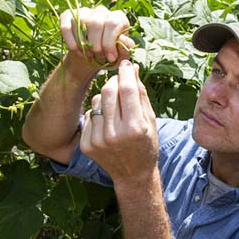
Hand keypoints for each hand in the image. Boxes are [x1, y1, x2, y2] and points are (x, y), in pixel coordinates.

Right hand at [59, 6, 133, 69]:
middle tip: (99, 57)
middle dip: (97, 45)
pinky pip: (66, 27)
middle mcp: (102, 11)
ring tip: (89, 55)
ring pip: (81, 22)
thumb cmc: (108, 57)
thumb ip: (126, 50)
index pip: (113, 23)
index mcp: (117, 18)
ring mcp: (84, 12)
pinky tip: (77, 52)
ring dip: (84, 44)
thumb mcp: (120, 57)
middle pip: (96, 23)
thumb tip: (122, 41)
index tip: (110, 58)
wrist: (90, 60)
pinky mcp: (67, 17)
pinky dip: (71, 42)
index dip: (110, 42)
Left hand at [80, 60, 157, 182]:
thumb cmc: (146, 144)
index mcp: (135, 128)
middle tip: (120, 81)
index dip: (126, 72)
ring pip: (97, 101)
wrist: (133, 174)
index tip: (126, 64)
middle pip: (108, 91)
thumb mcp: (150, 120)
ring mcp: (98, 141)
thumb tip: (132, 68)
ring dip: (106, 97)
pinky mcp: (87, 145)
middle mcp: (115, 135)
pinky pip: (90, 115)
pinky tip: (107, 122)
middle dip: (114, 81)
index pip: (127, 90)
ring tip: (116, 108)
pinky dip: (98, 113)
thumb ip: (140, 94)